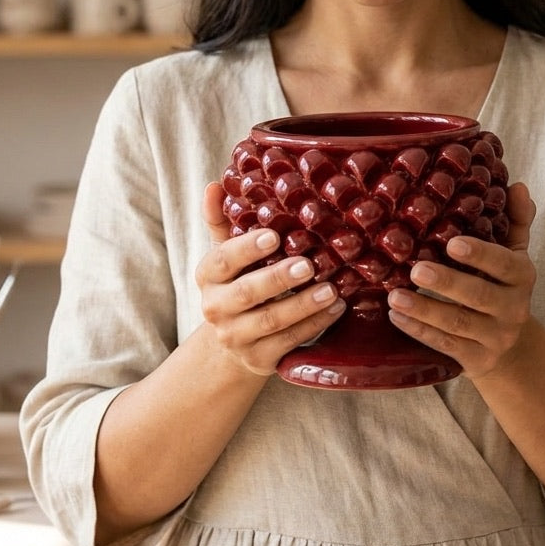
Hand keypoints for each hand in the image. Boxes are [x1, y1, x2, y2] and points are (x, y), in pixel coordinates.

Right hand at [196, 182, 345, 375]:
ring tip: (332, 289)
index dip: (246, 249)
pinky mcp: (259, 360)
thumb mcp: (226, 254)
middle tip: (307, 265)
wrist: (231, 344)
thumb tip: (215, 185)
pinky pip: (289, 342)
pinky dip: (314, 325)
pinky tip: (336, 307)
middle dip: (278, 279)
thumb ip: (222, 221)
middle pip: (246, 294)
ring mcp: (236, 337)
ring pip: (271, 321)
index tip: (273, 236)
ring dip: (304, 305)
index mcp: (208, 276)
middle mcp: (216, 308)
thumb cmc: (237, 283)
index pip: (221, 260)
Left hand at [386, 182, 536, 378]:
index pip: (504, 264)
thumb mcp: (514, 255)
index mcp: (521, 276)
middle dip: (447, 283)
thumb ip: (515, 221)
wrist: (513, 349)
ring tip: (395, 296)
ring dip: (425, 310)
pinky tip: (397, 317)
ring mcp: (495, 337)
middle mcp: (514, 308)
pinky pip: (446, 346)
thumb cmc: (502, 287)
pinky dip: (420, 332)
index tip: (451, 243)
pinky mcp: (476, 360)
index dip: (480, 254)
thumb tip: (518, 186)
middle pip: (479, 296)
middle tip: (416, 269)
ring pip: (458, 324)